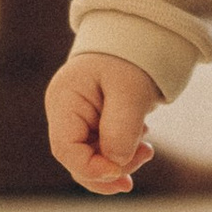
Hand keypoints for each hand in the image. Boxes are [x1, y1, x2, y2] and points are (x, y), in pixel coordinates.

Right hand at [46, 50, 158, 194]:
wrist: (138, 40)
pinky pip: (102, 151)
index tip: (121, 171)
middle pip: (77, 160)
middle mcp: (64, 114)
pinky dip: (122, 153)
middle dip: (110, 169)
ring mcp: (77, 121)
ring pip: (91, 160)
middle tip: (146, 155)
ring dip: (120, 163)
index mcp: (64, 100)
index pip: (65, 148)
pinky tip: (141, 139)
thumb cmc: (131, 59)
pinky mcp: (92, 126)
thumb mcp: (131, 90)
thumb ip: (122, 127)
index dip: (91, 168)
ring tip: (147, 148)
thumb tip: (117, 164)